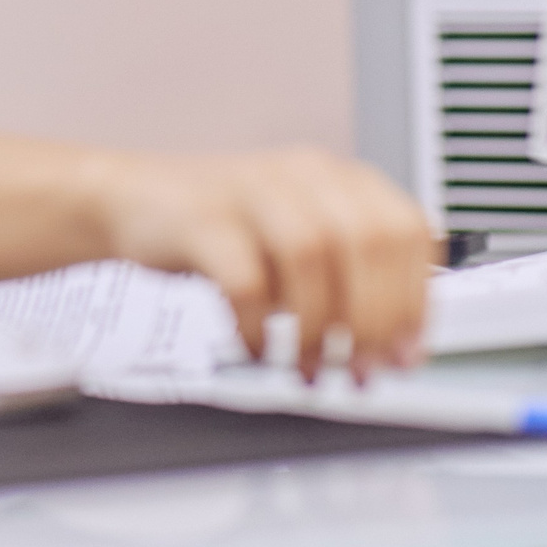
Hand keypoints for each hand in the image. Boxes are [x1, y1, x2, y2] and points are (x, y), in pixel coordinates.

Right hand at [93, 148, 432, 381]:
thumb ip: (354, 287)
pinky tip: (254, 347)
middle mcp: (301, 176)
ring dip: (317, 327)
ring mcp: (250, 193)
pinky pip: (244, 278)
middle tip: (359, 370)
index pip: (408, 230)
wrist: (130, 199)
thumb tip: (402, 352)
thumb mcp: (301, 243)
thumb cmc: (224, 230)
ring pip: (311, 254)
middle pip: (367, 241)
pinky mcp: (201, 220)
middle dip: (372, 320)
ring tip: (307, 367)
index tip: (406, 352)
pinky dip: (256, 325)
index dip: (416, 299)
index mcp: (338, 178)